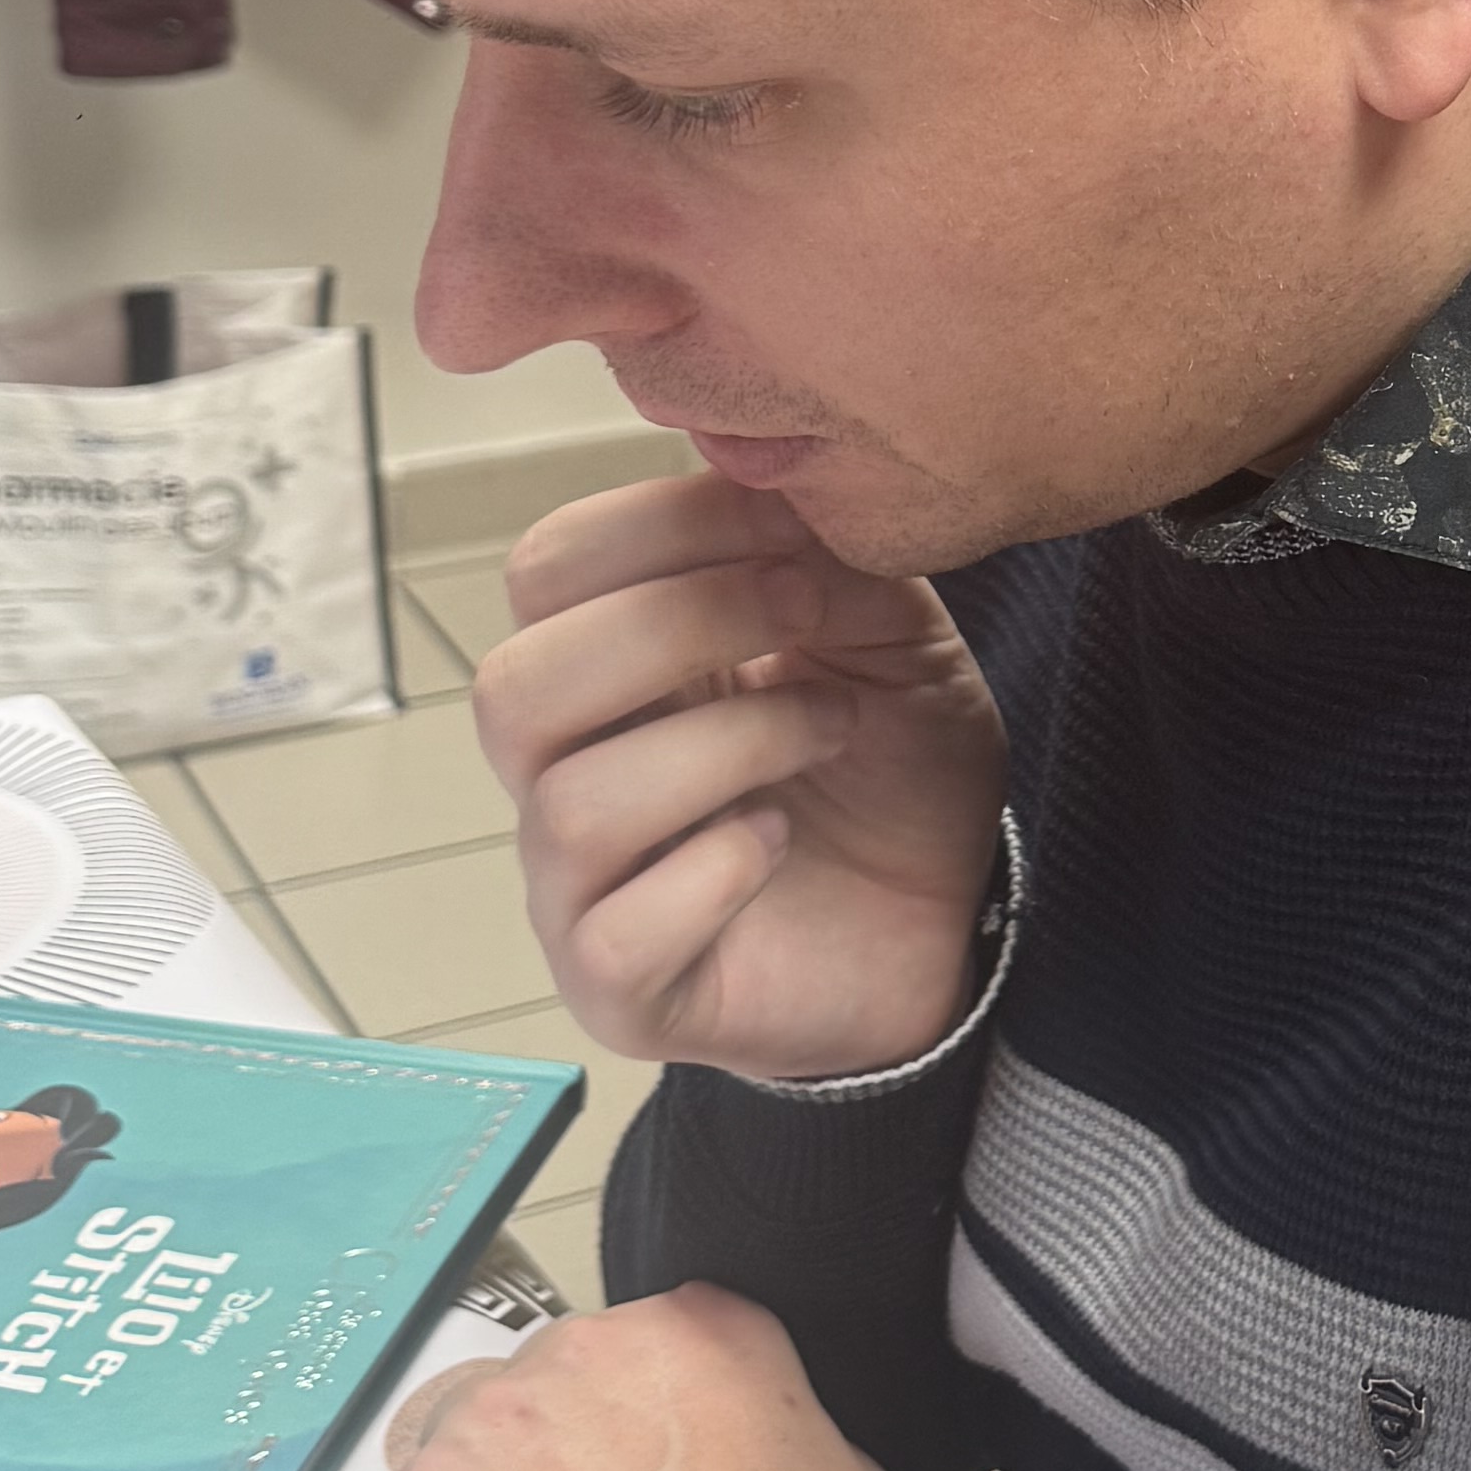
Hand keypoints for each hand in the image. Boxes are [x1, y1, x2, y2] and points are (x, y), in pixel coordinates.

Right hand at [472, 473, 1008, 1084]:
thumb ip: (820, 556)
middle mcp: (567, 776)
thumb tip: (759, 478)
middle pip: (513, 686)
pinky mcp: (622, 992)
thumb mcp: (889, 629)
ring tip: (831, 731)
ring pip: (572, 805)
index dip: (663, 526)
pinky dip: (715, 872)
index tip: (793, 532)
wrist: (957, 916)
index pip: (546, 572)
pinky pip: (612, 935)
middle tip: (808, 615)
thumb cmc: (894, 768)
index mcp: (609, 671)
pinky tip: (782, 840)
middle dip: (676, 625)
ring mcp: (582, 891)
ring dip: (730, 742)